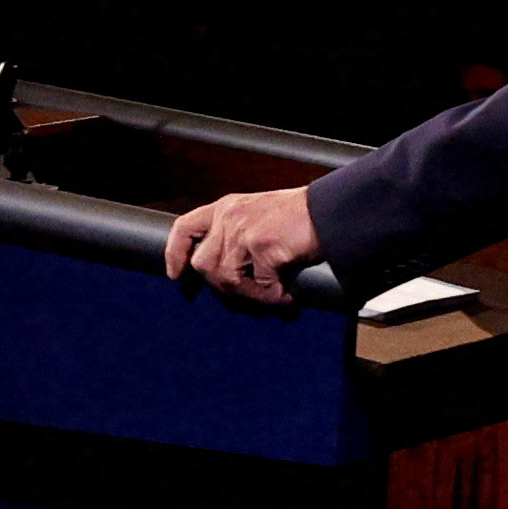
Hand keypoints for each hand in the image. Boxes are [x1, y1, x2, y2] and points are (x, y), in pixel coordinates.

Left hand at [164, 181, 334, 308]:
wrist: (332, 210)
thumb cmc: (301, 218)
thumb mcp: (258, 217)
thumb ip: (236, 237)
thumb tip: (225, 279)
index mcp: (225, 208)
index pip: (185, 227)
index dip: (175, 253)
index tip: (176, 276)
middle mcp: (229, 217)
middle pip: (205, 265)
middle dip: (225, 289)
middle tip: (253, 299)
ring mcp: (243, 230)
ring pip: (228, 279)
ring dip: (252, 298)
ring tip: (275, 300)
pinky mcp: (262, 245)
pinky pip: (259, 286)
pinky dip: (274, 300)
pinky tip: (288, 300)